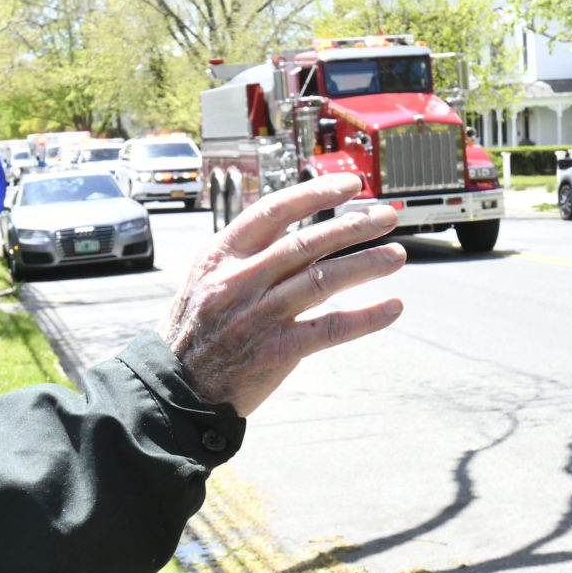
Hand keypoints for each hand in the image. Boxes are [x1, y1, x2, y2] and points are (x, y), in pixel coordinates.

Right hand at [156, 174, 404, 417]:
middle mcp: (239, 281)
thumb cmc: (195, 329)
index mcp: (221, 256)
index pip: (274, 211)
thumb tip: (294, 226)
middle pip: (306, 243)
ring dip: (366, 265)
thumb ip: (246, 252)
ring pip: (323, 280)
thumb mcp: (205, 278)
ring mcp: (258, 316)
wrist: (176, 387)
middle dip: (352, 225)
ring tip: (395, 256)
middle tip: (386, 217)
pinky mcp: (276, 352)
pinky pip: (330, 328)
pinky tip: (392, 307)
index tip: (349, 185)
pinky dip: (366, 317)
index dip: (315, 194)